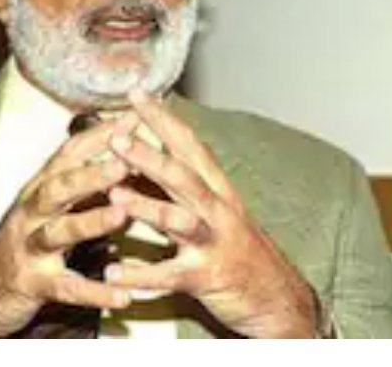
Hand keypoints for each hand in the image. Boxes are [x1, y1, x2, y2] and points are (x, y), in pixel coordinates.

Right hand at [0, 114, 138, 337]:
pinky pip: (67, 287)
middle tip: (124, 161)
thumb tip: (125, 153)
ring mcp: (30, 247)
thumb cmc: (28, 239)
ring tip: (123, 215)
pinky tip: (122, 295)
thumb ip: (82, 182)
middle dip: (91, 173)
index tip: (133, 119)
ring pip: (60, 231)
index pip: (69, 154)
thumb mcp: (50, 205)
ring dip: (92, 221)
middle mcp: (33, 212)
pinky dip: (94, 291)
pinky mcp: (33, 283)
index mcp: (41, 188)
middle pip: (59, 187)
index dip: (99, 136)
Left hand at [105, 90, 320, 337]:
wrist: (278, 298)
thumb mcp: (215, 211)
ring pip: (179, 220)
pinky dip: (141, 275)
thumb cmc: (239, 250)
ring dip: (147, 206)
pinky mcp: (207, 277)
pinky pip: (170, 276)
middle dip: (150, 155)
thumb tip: (144, 156)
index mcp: (216, 190)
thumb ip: (182, 185)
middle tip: (116, 137)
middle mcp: (217, 211)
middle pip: (183, 176)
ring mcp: (213, 243)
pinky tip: (113, 273)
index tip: (136, 94)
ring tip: (114, 195)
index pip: (189, 146)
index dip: (164, 119)